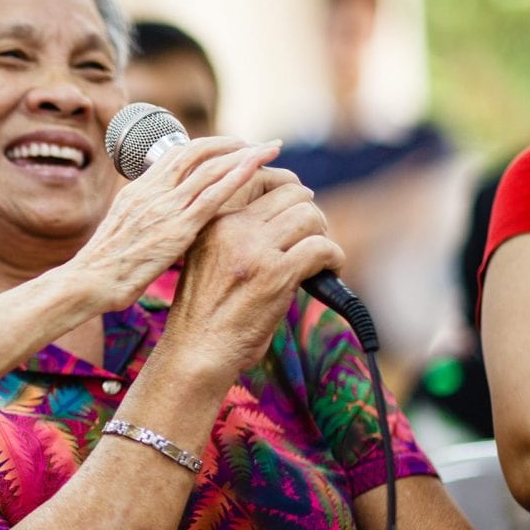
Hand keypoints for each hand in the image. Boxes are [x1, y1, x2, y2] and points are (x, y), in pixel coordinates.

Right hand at [74, 137, 280, 309]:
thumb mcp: (122, 234)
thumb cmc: (102, 269)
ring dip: (244, 154)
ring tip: (269, 149)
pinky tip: (258, 168)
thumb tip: (161, 222)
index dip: (207, 147)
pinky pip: (213, 195)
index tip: (229, 148)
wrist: (86, 282)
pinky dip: (238, 176)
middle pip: (196, 152)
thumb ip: (144, 221)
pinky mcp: (176, 228)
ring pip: (210, 168)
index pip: (176, 155)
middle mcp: (151, 191)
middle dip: (230, 143)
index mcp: (137, 191)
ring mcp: (164, 208)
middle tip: (256, 143)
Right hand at [161, 175, 343, 374]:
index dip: (288, 187)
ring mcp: (254, 250)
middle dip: (309, 213)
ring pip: (310, 216)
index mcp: (213, 221)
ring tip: (319, 256)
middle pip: (292, 193)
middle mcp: (231, 228)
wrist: (196, 351)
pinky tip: (329, 271)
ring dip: (322, 235)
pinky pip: (322, 248)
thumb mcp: (208, 259)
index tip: (299, 206)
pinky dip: (334, 258)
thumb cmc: (204, 313)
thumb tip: (284, 214)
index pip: (260, 178)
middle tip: (311, 237)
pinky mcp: (276, 275)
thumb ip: (237, 233)